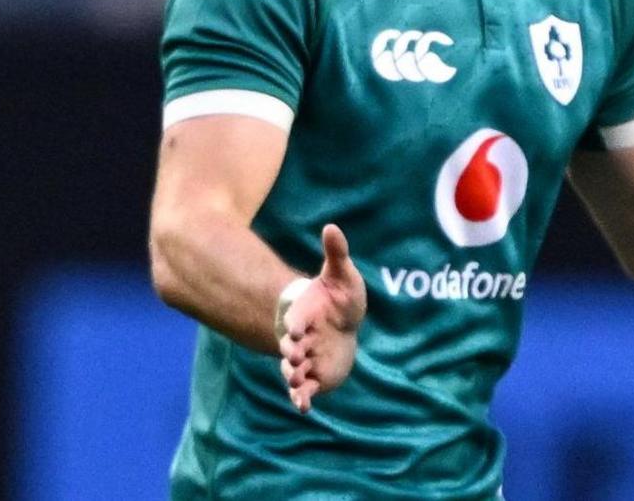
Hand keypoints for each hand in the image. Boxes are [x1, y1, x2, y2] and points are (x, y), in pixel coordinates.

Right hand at [279, 224, 367, 413]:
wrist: (342, 325)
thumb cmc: (340, 298)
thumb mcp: (342, 275)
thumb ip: (336, 253)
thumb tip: (331, 226)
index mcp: (305, 314)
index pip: (295, 319)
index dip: (295, 323)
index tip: (296, 328)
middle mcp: (301, 339)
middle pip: (291, 346)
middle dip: (291, 351)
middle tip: (294, 355)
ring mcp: (306, 359)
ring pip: (294, 370)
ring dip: (293, 376)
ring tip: (297, 382)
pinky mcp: (314, 377)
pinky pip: (304, 390)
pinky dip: (301, 398)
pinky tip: (303, 407)